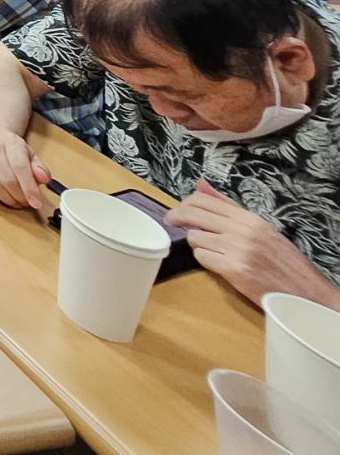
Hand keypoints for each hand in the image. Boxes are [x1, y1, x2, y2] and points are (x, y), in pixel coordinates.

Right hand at [0, 132, 52, 209]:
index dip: (29, 188)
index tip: (36, 203)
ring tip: (14, 200)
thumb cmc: (13, 152)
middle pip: (6, 179)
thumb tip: (42, 178)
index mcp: (10, 140)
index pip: (20, 167)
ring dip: (6, 199)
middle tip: (25, 203)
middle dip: (18, 196)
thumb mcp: (31, 157)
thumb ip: (39, 169)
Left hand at [167, 180, 337, 305]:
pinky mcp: (234, 269)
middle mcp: (241, 229)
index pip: (203, 200)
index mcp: (247, 217)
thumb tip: (200, 184)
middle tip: (171, 223)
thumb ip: (228, 207)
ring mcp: (237, 248)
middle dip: (176, 217)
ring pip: (195, 237)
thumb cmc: (281, 260)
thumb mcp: (259, 228)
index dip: (184, 204)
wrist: (303, 290)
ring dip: (197, 244)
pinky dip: (205, 261)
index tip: (177, 212)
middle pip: (193, 214)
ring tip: (212, 250)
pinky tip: (218, 264)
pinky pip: (202, 257)